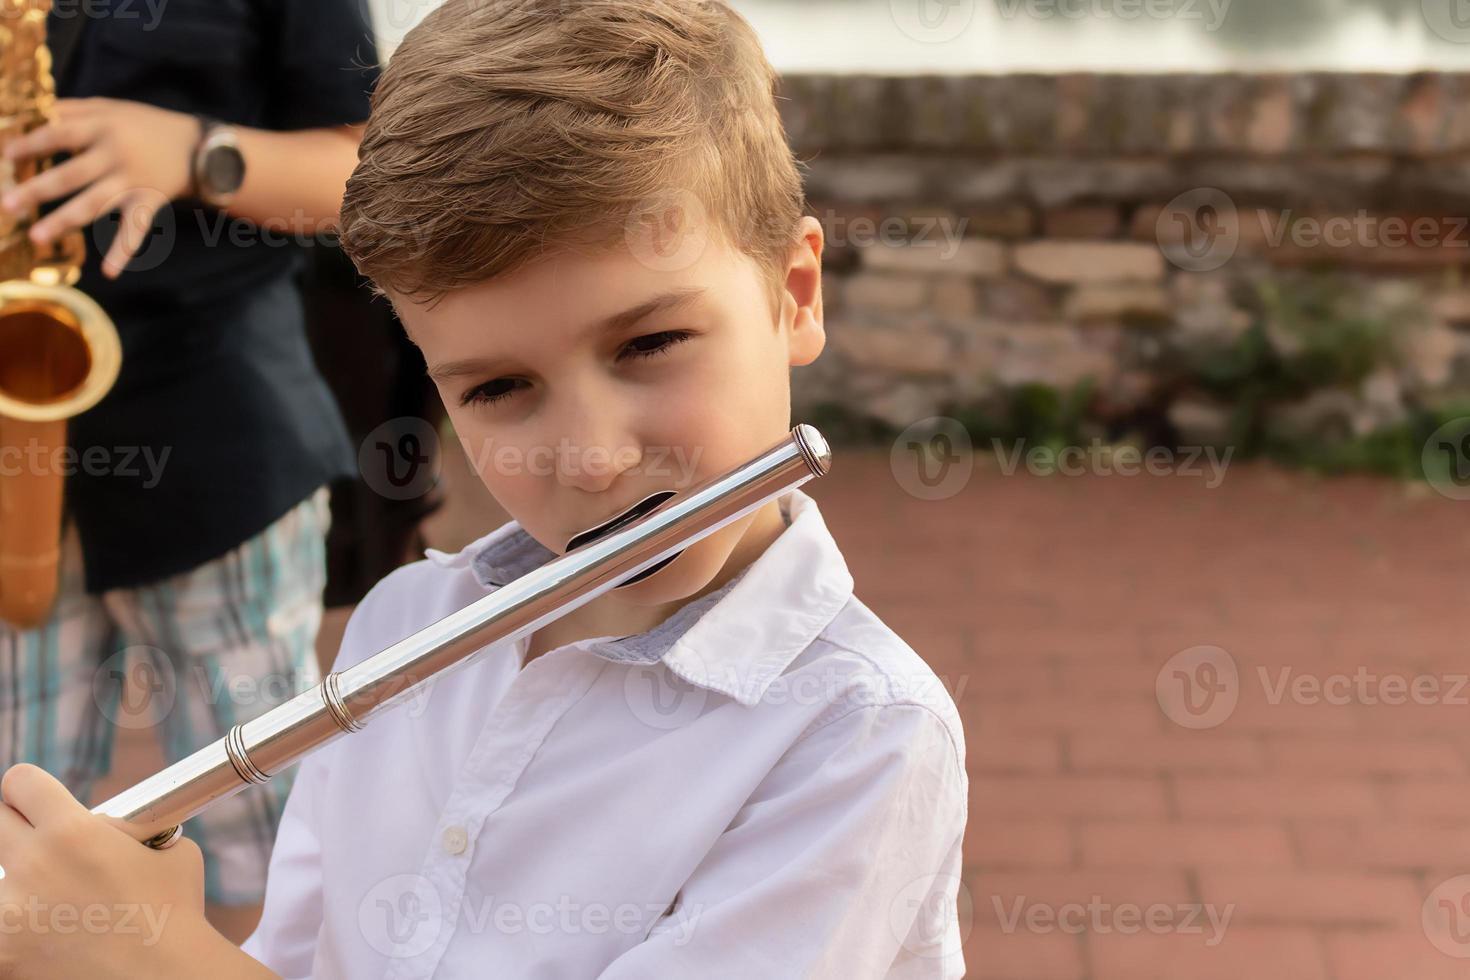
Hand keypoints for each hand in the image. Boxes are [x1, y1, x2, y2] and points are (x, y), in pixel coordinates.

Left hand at [0, 97, 199, 278]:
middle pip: (71, 175)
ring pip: (94, 204)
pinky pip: (135, 229)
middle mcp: (116, 155)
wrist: (198, 147)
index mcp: (103, 127)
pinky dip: (123, 251)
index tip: (7, 154)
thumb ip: (72, 111)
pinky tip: (108, 272)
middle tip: (6, 204)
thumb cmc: (145, 125)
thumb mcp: (110, 108)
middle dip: (37, 190)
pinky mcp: (149, 202)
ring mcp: (133, 182)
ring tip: (36, 237)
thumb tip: (28, 115)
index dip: (33, 143)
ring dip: (64, 221)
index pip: (61, 133)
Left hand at [0, 764, 211, 979]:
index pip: (20, 782)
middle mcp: (32, 865)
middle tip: (41, 850)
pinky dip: (19, 938)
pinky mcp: (3, 955)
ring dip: (21, 892)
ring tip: (61, 911)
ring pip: (1, 885)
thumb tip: (107, 831)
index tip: (34, 802)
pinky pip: (2, 934)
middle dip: (16, 831)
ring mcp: (10, 914)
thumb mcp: (168, 851)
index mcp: (72, 830)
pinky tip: (51, 943)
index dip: (28, 789)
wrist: (166, 976)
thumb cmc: (176, 913)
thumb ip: (128, 833)